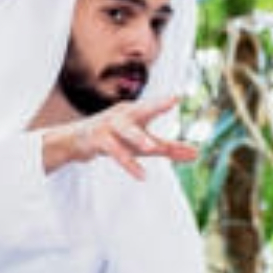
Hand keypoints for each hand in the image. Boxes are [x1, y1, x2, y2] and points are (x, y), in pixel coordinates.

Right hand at [42, 95, 197, 179]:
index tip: (179, 96)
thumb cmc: (115, 138)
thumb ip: (169, 148)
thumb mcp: (142, 144)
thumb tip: (197, 154)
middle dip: (156, 105)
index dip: (165, 101)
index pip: (153, 107)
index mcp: (135, 111)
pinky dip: (128, 163)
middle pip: (141, 109)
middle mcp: (123, 114)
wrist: (75, 141)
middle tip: (172, 100)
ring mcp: (108, 125)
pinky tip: (143, 176)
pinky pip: (114, 151)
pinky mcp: (98, 139)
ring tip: (151, 148)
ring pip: (125, 131)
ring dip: (138, 137)